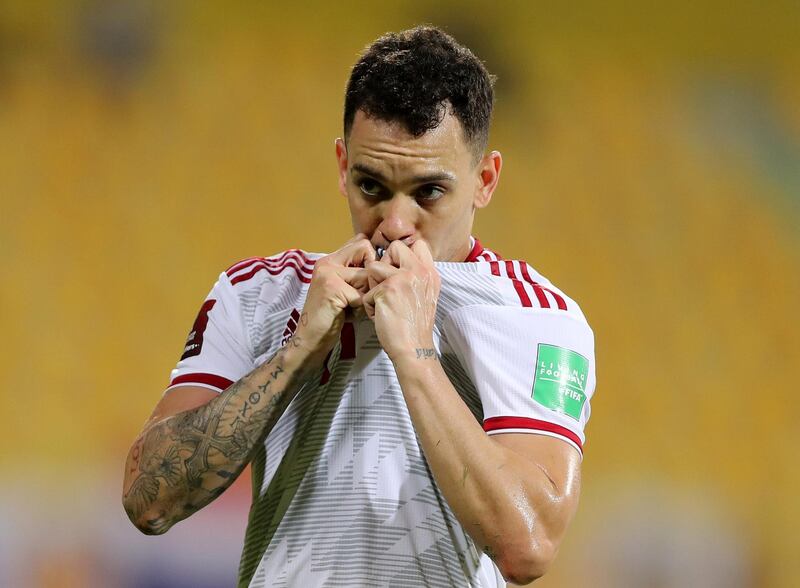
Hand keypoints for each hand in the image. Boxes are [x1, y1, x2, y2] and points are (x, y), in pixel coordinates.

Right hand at [294, 234, 374, 360]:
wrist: (311, 339)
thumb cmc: (331, 317)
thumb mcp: (344, 289)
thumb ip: (356, 274)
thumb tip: (380, 261)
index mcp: (329, 260)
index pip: (361, 242)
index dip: (371, 260)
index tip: (366, 280)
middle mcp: (327, 262)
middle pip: (366, 248)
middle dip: (370, 273)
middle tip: (360, 293)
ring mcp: (328, 273)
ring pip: (366, 275)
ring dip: (365, 294)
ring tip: (351, 306)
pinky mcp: (332, 288)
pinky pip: (361, 295)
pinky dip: (359, 309)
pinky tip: (347, 314)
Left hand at [363, 240, 440, 361]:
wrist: (414, 348)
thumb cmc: (415, 326)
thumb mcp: (426, 295)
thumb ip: (416, 277)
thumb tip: (396, 264)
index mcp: (430, 273)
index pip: (418, 245)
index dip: (402, 255)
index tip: (397, 270)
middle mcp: (419, 272)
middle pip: (395, 248)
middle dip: (384, 264)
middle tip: (386, 286)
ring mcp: (403, 279)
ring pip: (374, 267)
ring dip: (373, 286)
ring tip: (382, 303)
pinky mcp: (387, 290)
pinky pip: (367, 291)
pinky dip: (369, 306)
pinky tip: (381, 316)